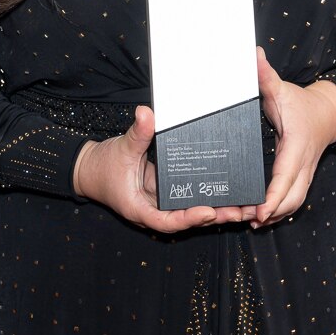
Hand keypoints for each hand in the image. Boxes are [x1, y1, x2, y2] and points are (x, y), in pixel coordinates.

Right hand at [73, 106, 253, 233]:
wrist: (90, 170)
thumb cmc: (103, 164)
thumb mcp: (120, 148)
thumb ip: (137, 133)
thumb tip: (145, 113)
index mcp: (140, 208)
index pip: (167, 221)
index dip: (189, 218)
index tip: (209, 211)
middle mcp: (154, 211)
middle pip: (187, 220)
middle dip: (214, 218)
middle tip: (241, 212)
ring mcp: (162, 204)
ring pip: (192, 213)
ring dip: (217, 212)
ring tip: (245, 207)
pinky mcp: (167, 195)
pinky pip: (189, 201)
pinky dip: (208, 199)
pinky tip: (229, 195)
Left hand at [253, 48, 335, 227]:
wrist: (328, 113)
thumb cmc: (302, 103)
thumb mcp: (281, 88)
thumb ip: (265, 75)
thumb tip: (254, 55)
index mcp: (296, 147)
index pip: (285, 178)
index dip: (273, 198)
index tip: (260, 211)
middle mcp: (303, 166)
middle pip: (291, 200)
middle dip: (271, 214)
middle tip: (245, 219)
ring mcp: (305, 174)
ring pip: (294, 204)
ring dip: (274, 216)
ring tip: (249, 221)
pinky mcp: (302, 178)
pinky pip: (293, 200)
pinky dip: (279, 211)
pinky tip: (261, 217)